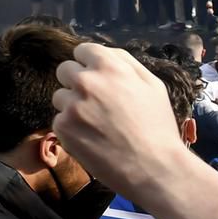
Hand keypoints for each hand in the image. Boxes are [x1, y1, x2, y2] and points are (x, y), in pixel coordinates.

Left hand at [52, 42, 194, 202]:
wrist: (154, 168)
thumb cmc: (158, 126)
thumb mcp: (152, 85)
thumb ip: (125, 63)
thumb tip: (104, 53)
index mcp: (110, 67)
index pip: (83, 50)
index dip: (89, 63)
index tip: (96, 77)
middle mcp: (87, 82)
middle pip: (64, 70)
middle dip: (76, 82)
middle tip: (95, 101)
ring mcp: (72, 105)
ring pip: (60, 96)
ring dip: (72, 105)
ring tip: (97, 124)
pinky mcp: (63, 127)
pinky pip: (59, 120)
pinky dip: (71, 128)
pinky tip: (92, 138)